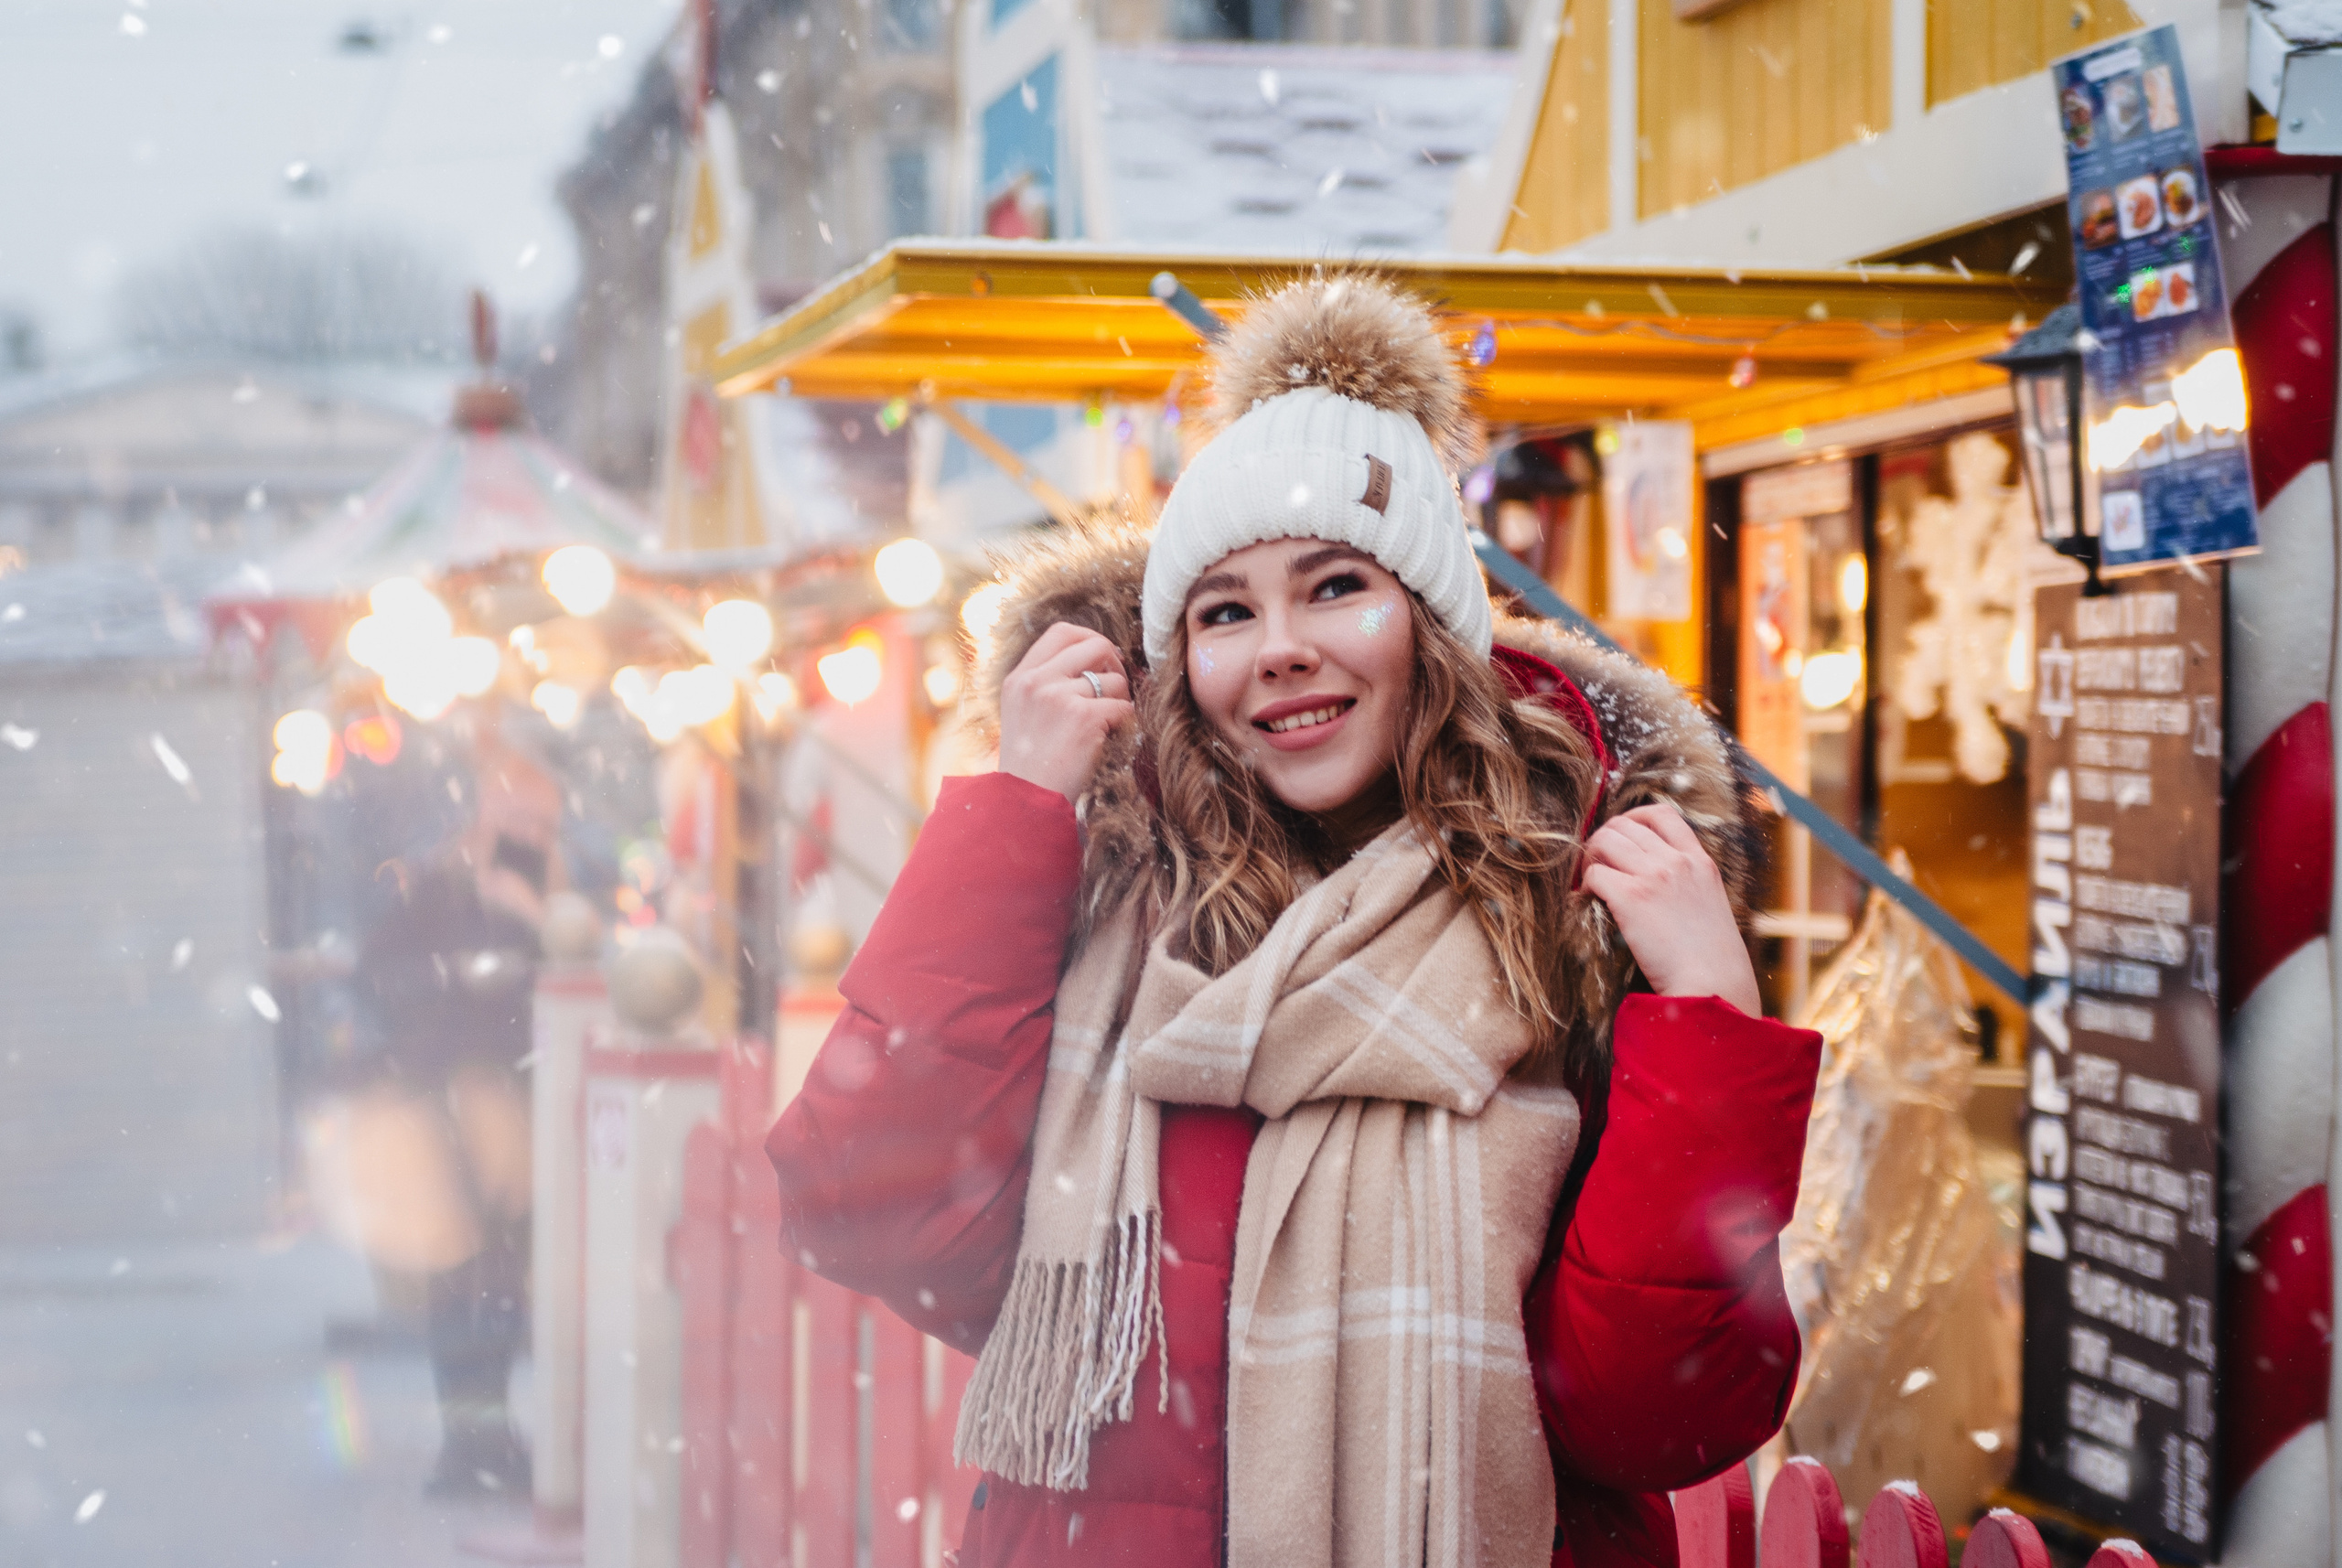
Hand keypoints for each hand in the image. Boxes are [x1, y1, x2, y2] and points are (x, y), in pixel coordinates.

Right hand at [997, 622, 1134, 804]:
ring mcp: (1059, 697)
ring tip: (1107, 726)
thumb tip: (1092, 666)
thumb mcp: (1022, 714)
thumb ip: (1046, 685)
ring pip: (1115, 680)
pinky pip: (1124, 708)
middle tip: (1116, 689)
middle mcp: (1036, 681)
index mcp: (1020, 678)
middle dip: (1115, 664)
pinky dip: (1125, 724)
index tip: (1102, 659)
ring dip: (1120, 701)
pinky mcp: (1083, 718)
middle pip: (1095, 645)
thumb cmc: (1029, 767)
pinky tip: (1109, 740)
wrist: (1025, 803)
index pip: (1061, 632)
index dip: (1090, 638)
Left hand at [1582, 803, 1760, 1015]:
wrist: (1713, 985)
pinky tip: (1586, 901)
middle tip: (1595, 863)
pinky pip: (1594, 875)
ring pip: (1604, 841)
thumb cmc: (1711, 958)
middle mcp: (1677, 861)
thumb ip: (1686, 883)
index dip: (1633, 818)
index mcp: (1699, 861)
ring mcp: (1654, 877)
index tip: (1620, 835)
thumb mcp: (1709, 904)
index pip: (1662, 814)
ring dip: (1590, 858)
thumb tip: (1653, 881)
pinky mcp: (1631, 898)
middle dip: (1602, 839)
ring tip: (1589, 880)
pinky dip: (1584, 886)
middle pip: (1624, 825)